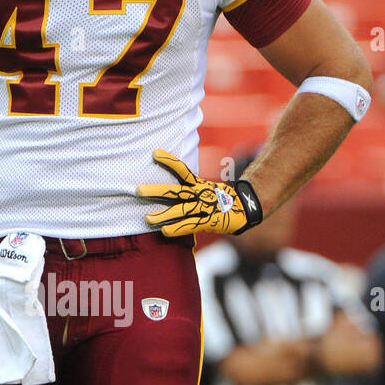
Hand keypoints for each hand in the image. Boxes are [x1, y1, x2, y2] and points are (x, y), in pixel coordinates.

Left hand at [135, 149, 262, 236]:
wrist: (246, 209)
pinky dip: (177, 228)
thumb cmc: (222, 200)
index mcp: (199, 185)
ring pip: (181, 210)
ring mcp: (204, 208)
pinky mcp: (209, 222)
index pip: (182, 170)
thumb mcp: (207, 189)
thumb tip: (171, 184)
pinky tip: (164, 231)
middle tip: (137, 190)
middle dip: (156, 191)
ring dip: (163, 215)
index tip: (154, 152)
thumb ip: (191, 187)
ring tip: (146, 218)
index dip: (169, 161)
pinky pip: (191, 225)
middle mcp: (200, 195)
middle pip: (175, 191)